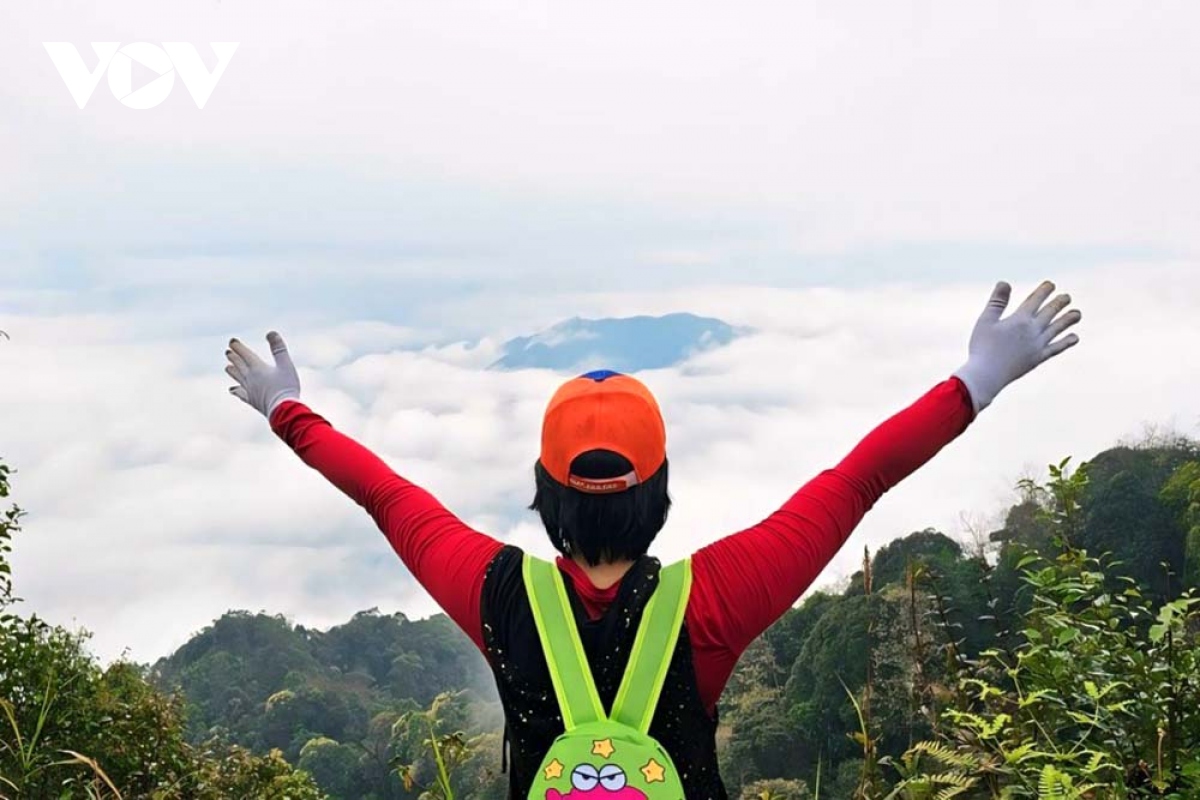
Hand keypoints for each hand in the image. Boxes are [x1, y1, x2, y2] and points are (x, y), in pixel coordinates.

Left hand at [225, 331, 300, 418]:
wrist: (283, 410)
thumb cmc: (286, 387)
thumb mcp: (286, 365)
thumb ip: (279, 349)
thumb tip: (271, 333)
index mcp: (258, 368)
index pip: (245, 355)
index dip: (238, 347)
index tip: (232, 342)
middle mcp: (251, 379)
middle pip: (240, 366)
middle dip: (234, 358)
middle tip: (228, 352)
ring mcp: (250, 390)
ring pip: (238, 378)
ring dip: (233, 372)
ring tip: (227, 367)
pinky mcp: (253, 401)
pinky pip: (241, 394)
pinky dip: (236, 390)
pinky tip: (232, 390)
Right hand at [953, 281, 1081, 413]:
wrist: (987, 374)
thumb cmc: (982, 347)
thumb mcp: (986, 321)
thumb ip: (997, 302)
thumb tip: (1005, 282)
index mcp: (1020, 319)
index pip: (1036, 300)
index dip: (1044, 291)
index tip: (1050, 285)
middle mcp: (1033, 330)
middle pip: (1050, 312)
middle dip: (1059, 303)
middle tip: (1066, 297)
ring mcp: (1038, 344)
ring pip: (1058, 328)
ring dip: (1068, 320)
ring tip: (1077, 314)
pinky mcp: (1038, 358)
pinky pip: (1057, 348)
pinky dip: (1067, 342)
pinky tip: (1075, 338)